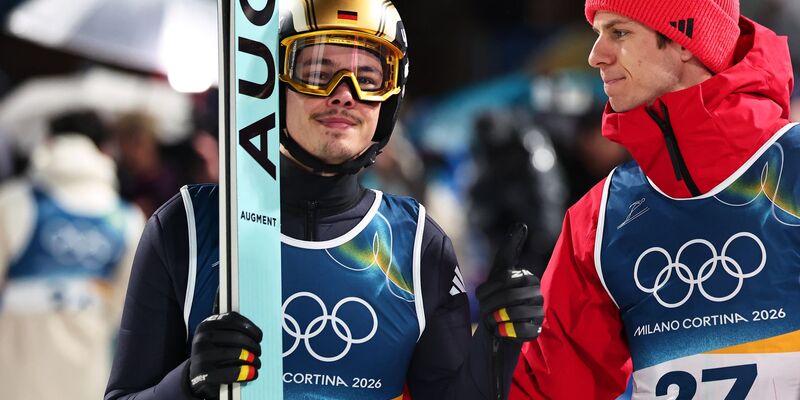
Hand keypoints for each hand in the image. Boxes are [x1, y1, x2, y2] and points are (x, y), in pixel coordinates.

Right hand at [188, 312, 262, 398]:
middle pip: (238, 337)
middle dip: (254, 345)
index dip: (251, 329)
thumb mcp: (218, 336)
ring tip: (257, 363)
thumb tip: (257, 334)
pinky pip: (232, 372)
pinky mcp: (204, 375)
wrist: (195, 376)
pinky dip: (246, 372)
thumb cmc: (213, 352)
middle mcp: (202, 338)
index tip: (259, 337)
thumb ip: (234, 329)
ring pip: (237, 354)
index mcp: (206, 324)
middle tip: (258, 352)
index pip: (234, 321)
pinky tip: (252, 373)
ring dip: (253, 359)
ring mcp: (201, 356)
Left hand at [475, 223, 542, 341]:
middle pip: (509, 297)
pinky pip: (521, 330)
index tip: (482, 296)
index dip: (489, 289)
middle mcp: (537, 294)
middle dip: (490, 305)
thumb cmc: (497, 294)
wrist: (495, 326)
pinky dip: (506, 330)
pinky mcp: (536, 331)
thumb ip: (510, 246)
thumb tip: (522, 224)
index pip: (505, 280)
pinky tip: (501, 329)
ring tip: (493, 319)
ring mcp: (539, 313)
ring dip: (496, 318)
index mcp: (529, 278)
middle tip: (485, 311)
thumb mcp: (500, 269)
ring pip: (515, 314)